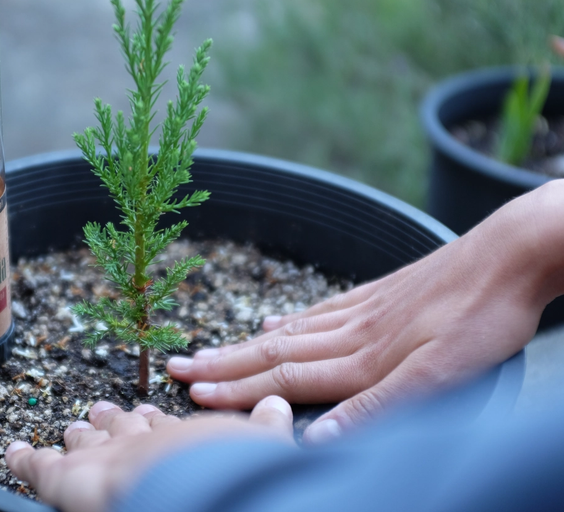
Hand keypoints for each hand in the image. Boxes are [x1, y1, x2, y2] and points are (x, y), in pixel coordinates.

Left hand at [5, 396, 294, 511]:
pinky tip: (13, 452)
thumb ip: (267, 428)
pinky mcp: (67, 476)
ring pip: (85, 440)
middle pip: (123, 427)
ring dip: (80, 434)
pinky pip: (37, 467)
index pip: (165, 428)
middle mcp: (139, 442)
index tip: (152, 415)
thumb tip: (277, 406)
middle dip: (115, 419)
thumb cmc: (225, 471)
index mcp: (180, 437)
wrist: (187, 485)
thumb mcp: (260, 449)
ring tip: (76, 426)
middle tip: (107, 411)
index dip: (156, 423)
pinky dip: (22, 459)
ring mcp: (102, 456)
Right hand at [167, 181, 563, 443]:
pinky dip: (291, 322)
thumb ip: (380, 407)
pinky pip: (322, 310)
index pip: (285, 378)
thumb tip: (317, 439)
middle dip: (224, 364)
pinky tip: (276, 322)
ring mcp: (363, 309)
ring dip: (246, 345)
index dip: (237, 389)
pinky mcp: (380, 293)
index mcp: (363, 356)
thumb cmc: (482, 315)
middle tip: (178, 367)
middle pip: (275, 352)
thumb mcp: (443, 373)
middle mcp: (352, 331)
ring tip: (211, 350)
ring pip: (292, 332)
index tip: (193, 394)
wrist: (512, 251)